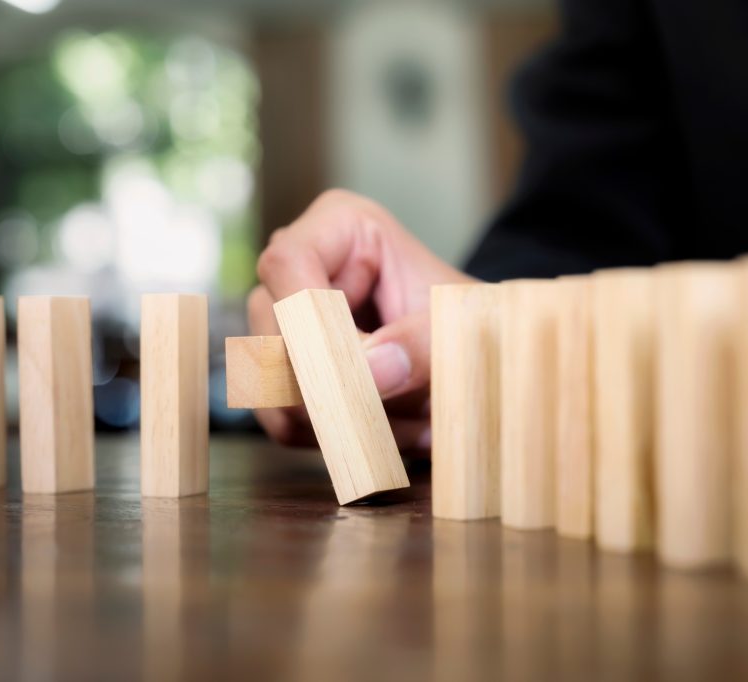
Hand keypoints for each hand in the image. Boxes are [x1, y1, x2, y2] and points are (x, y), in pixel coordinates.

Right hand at [247, 189, 474, 452]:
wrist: (473, 353)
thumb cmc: (467, 323)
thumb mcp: (461, 328)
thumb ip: (423, 343)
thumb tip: (374, 368)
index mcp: (339, 227)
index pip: (289, 264)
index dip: (313, 323)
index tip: (368, 373)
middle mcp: (298, 269)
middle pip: (274, 333)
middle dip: (343, 389)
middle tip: (414, 415)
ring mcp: (281, 322)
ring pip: (275, 387)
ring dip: (350, 422)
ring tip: (419, 426)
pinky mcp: (281, 371)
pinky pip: (284, 420)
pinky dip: (341, 439)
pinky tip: (396, 435)